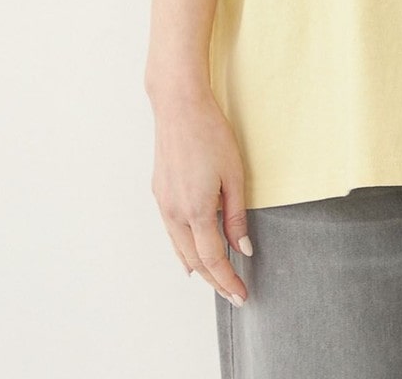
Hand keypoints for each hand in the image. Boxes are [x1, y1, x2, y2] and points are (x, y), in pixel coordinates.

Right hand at [149, 88, 250, 305]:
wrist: (179, 106)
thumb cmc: (210, 133)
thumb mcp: (234, 174)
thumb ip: (236, 216)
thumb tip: (242, 249)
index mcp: (196, 210)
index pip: (213, 259)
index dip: (227, 281)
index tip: (241, 295)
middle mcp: (175, 212)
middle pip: (194, 260)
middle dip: (214, 280)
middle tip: (233, 293)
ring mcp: (163, 203)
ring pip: (179, 249)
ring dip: (198, 267)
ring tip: (217, 280)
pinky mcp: (159, 193)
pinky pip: (172, 232)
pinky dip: (183, 249)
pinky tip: (190, 256)